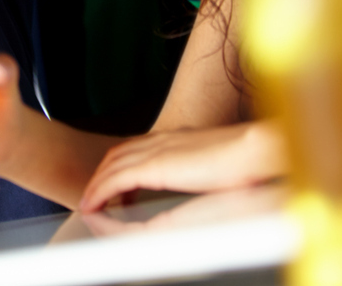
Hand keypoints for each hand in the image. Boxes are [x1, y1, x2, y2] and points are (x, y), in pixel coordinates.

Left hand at [79, 121, 285, 211]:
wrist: (252, 149)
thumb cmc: (244, 159)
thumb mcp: (212, 162)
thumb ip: (197, 168)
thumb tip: (197, 180)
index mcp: (175, 138)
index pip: (135, 148)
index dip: (119, 165)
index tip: (115, 185)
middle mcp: (161, 140)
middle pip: (117, 155)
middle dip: (101, 175)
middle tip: (94, 195)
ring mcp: (156, 150)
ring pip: (112, 166)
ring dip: (97, 185)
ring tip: (89, 203)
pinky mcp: (155, 166)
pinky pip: (117, 180)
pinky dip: (101, 191)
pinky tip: (94, 204)